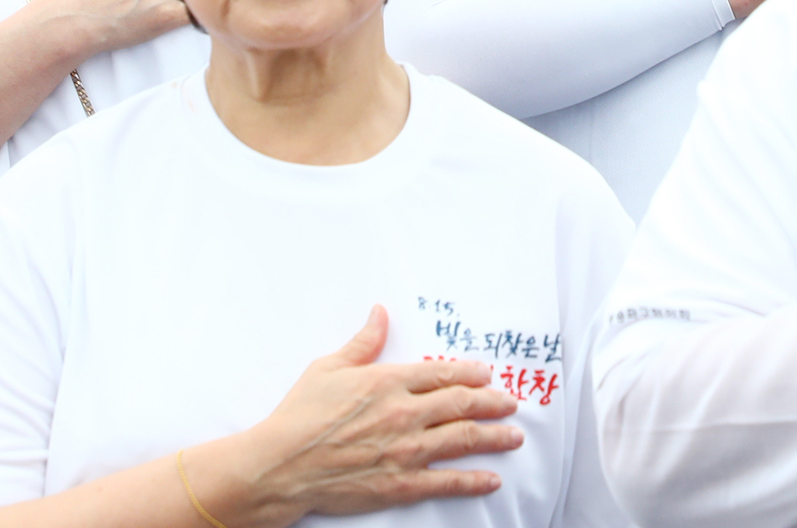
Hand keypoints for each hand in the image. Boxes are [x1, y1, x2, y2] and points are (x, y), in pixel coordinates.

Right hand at [242, 306, 522, 516]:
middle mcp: (404, 413)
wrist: (282, 464)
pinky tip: (490, 478)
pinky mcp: (400, 483)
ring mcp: (405, 450)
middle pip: (461, 404)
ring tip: (514, 436)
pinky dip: (473, 480)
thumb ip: (362, 342)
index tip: (487, 374)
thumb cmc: (300, 415)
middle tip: (511, 402)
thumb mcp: (329, 368)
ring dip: (493, 437)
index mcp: (388, 382)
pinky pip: (446, 481)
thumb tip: (380, 314)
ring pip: (462, 439)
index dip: (470, 373)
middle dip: (492, 403)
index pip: (442, 373)